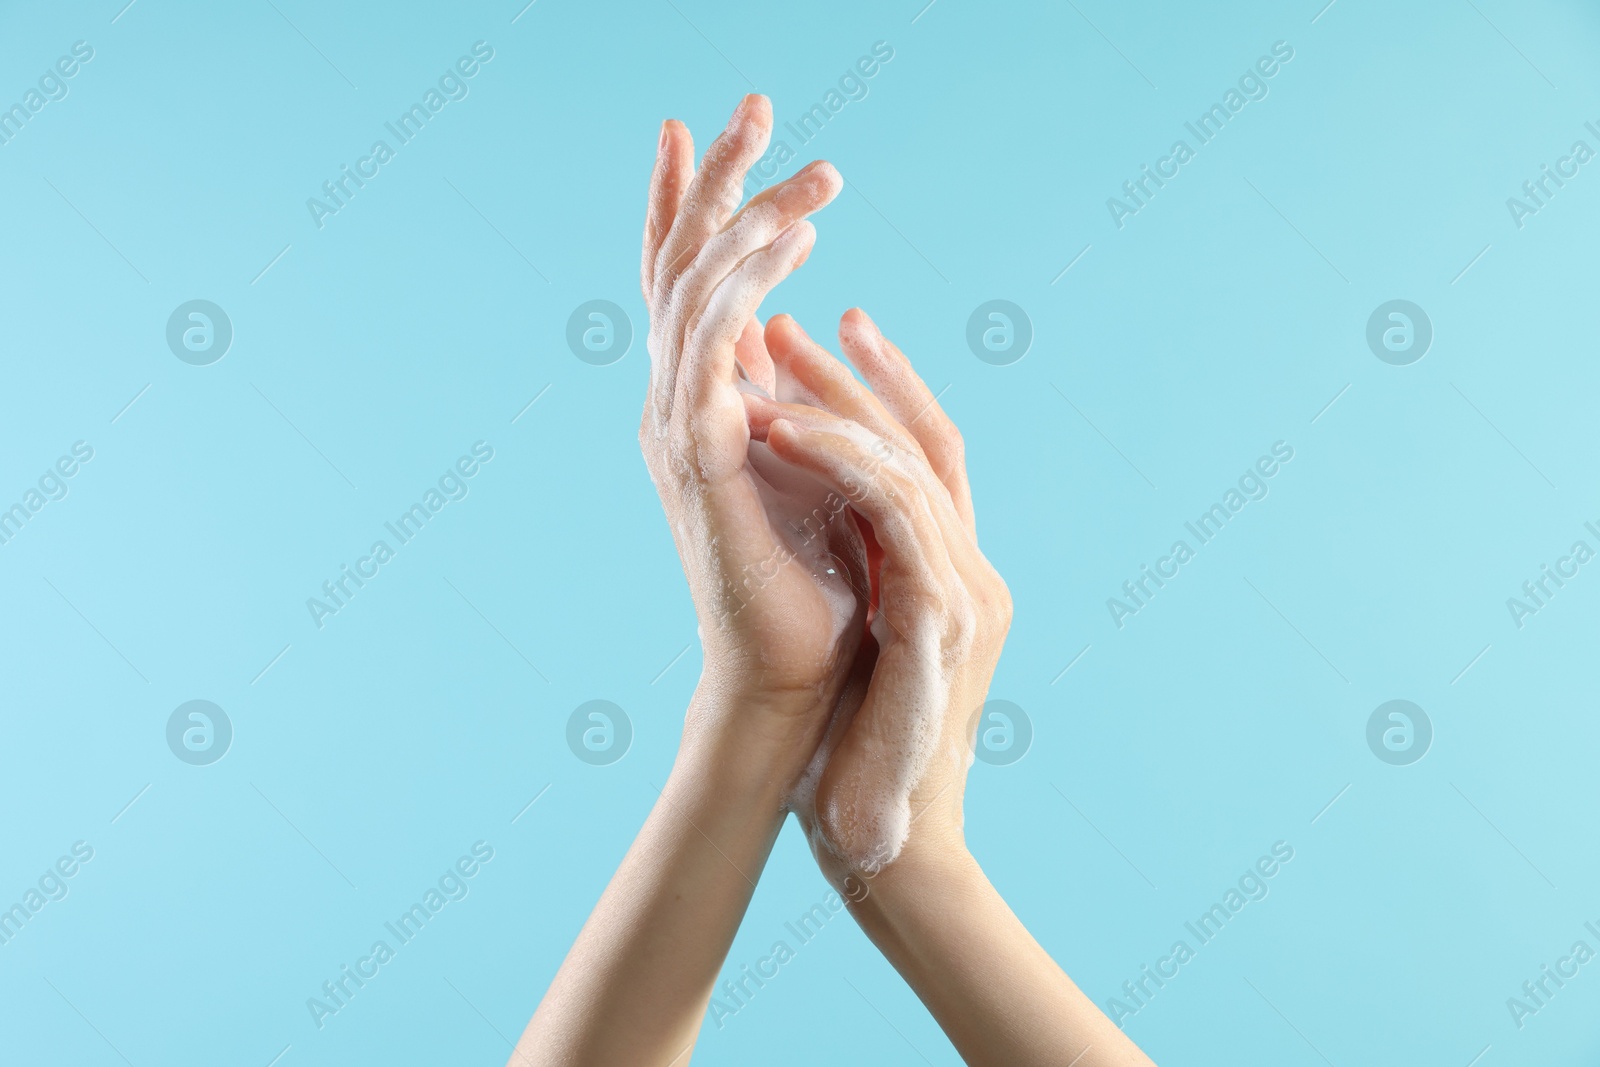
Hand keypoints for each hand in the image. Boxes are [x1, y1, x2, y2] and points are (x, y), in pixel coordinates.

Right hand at [639, 95, 860, 767]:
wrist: (793, 679)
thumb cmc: (814, 586)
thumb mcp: (813, 466)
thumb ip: (793, 398)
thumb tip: (796, 334)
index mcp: (699, 403)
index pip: (686, 282)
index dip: (692, 201)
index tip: (706, 125)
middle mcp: (673, 403)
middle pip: (680, 263)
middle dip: (717, 179)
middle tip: (756, 100)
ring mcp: (675, 428)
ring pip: (691, 292)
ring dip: (746, 217)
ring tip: (811, 165)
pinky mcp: (695, 457)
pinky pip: (710, 346)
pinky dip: (743, 285)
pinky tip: (788, 240)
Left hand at [744, 309, 1011, 874]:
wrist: (884, 844)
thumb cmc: (852, 754)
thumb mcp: (852, 642)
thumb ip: (850, 575)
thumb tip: (802, 514)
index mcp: (950, 576)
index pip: (924, 459)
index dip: (878, 389)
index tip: (824, 332)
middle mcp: (970, 574)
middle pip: (921, 444)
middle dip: (850, 375)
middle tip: (785, 322)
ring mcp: (967, 596)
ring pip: (910, 465)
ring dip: (835, 402)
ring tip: (770, 358)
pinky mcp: (944, 624)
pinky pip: (896, 516)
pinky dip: (840, 462)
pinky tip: (783, 430)